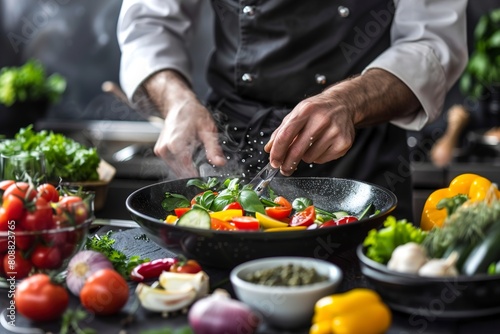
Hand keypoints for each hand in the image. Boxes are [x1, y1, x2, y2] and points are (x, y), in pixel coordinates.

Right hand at [154, 98, 225, 177]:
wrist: (179, 104)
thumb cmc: (192, 113)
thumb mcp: (207, 130)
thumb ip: (213, 149)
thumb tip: (219, 163)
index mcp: (175, 144)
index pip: (187, 170)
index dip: (199, 175)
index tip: (208, 177)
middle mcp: (165, 149)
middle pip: (181, 172)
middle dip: (194, 172)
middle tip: (205, 166)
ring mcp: (161, 151)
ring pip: (177, 170)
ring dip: (188, 168)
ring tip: (196, 156)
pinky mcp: (160, 152)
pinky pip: (173, 164)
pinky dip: (182, 164)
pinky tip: (188, 155)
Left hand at [264, 69, 420, 174]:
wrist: (343, 104)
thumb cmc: (317, 110)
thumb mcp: (297, 113)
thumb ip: (281, 131)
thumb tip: (269, 148)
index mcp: (306, 110)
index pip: (286, 135)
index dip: (277, 152)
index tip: (274, 162)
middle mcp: (321, 120)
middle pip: (297, 150)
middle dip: (287, 163)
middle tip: (284, 169)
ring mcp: (334, 132)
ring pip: (309, 158)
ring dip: (304, 156)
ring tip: (310, 145)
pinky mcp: (343, 143)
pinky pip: (321, 159)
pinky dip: (317, 157)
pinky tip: (321, 145)